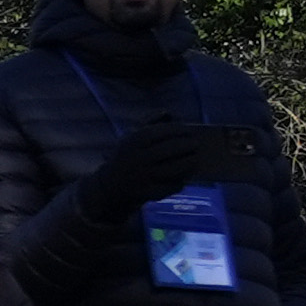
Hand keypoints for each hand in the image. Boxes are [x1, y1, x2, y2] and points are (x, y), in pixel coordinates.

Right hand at [77, 122, 204, 218]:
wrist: (108, 186)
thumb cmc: (126, 156)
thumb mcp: (132, 136)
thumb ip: (150, 121)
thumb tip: (168, 113)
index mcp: (136, 140)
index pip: (165, 131)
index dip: (181, 130)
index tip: (190, 131)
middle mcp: (139, 157)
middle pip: (172, 149)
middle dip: (188, 146)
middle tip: (197, 145)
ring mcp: (142, 176)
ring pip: (173, 169)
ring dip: (188, 164)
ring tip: (195, 160)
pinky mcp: (145, 193)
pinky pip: (168, 188)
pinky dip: (178, 184)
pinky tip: (183, 180)